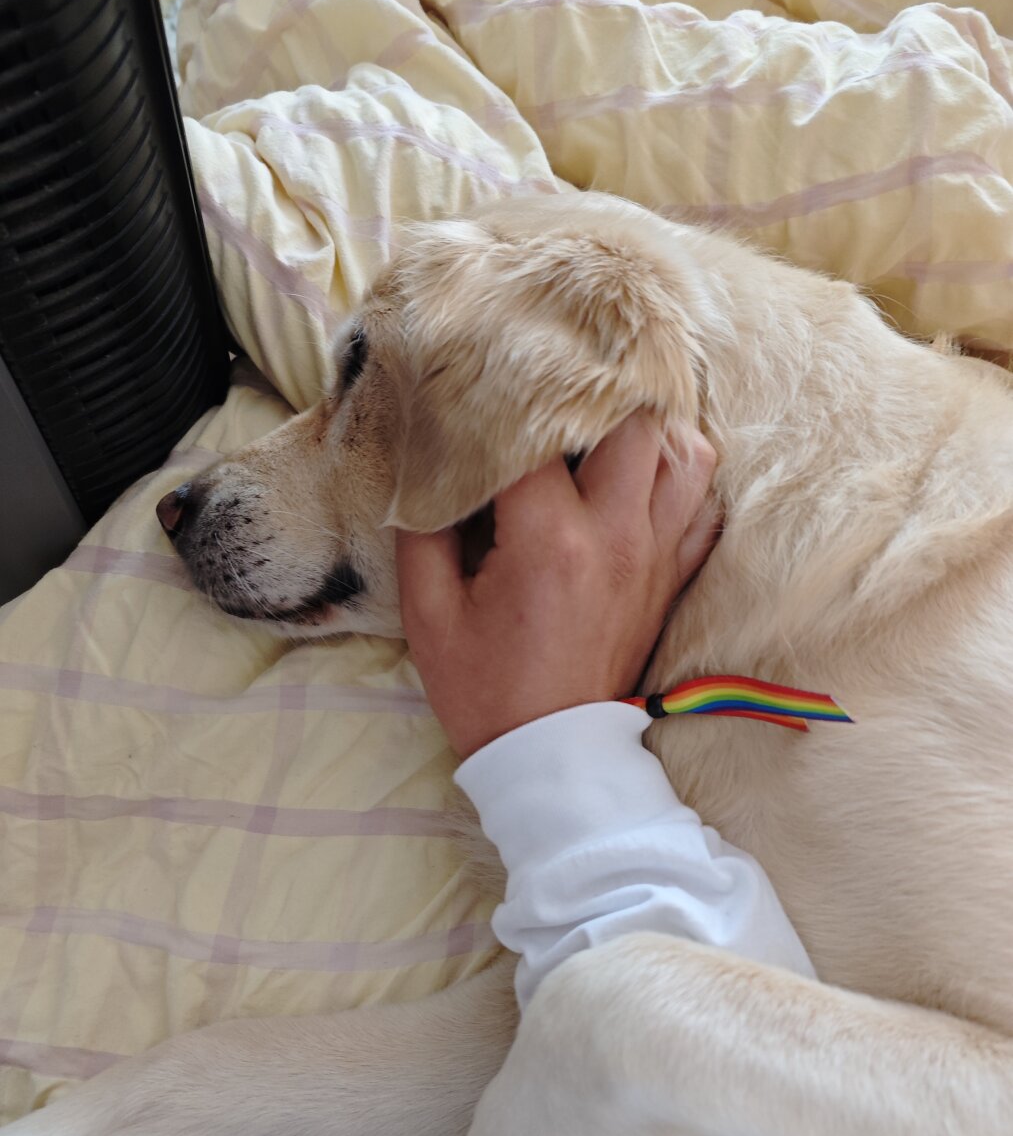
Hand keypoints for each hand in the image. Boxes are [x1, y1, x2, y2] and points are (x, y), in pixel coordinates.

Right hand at [396, 413, 718, 757]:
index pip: (536, 433)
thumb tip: (428, 461)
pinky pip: (701, 507)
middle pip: (633, 421)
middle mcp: (616, 537)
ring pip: (685, 455)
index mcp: (550, 541)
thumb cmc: (483, 687)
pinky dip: (678, 479)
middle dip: (592, 396)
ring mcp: (653, 556)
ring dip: (646, 430)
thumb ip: (424, 528)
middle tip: (554, 392)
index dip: (504, 399)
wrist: (550, 755)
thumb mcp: (428, 613)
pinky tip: (638, 473)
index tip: (480, 380)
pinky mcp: (669, 577)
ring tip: (599, 425)